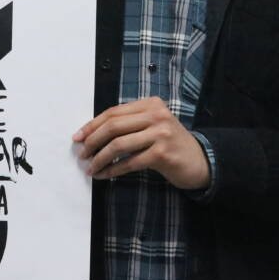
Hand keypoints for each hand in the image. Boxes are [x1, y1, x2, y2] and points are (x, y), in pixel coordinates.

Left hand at [73, 97, 210, 189]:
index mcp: (150, 104)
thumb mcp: (152, 126)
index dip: (92, 125)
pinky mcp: (163, 153)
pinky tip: (105, 175)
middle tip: (81, 154)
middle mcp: (156, 115)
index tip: (78, 137)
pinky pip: (130, 162)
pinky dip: (113, 169)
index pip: (113, 112)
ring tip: (90, 167)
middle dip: (92, 141)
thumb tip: (91, 134)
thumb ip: (129, 124)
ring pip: (119, 145)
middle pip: (113, 126)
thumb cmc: (170, 144)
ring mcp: (161, 133)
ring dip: (100, 158)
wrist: (201, 161)